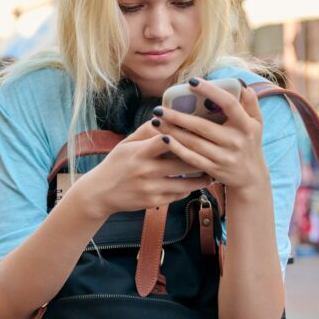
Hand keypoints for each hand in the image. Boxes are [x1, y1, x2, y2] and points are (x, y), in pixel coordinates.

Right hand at [74, 121, 212, 219]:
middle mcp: (146, 170)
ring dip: (202, 177)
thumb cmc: (117, 163)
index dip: (183, 135)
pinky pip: (179, 194)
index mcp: (139, 152)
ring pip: (186, 182)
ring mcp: (151, 188)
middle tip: (217, 151)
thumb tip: (168, 116)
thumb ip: (147, 131)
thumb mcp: (127, 144)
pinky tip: (197, 182)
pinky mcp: (154, 202)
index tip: (200, 131)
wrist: (100, 193)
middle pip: (182, 162)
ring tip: (213, 170)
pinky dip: (189, 188)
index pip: (165, 140)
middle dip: (201, 156)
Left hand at [150, 78, 269, 198]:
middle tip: (158, 109)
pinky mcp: (214, 169)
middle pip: (202, 126)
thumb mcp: (257, 123)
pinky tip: (163, 139)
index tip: (192, 82)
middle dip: (177, 117)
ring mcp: (224, 157)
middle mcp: (235, 141)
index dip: (211, 91)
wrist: (251, 178)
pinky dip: (177, 149)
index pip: (228, 104)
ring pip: (193, 143)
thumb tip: (242, 85)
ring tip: (155, 121)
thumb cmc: (250, 143)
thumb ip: (250, 103)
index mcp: (245, 125)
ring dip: (172, 131)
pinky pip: (192, 158)